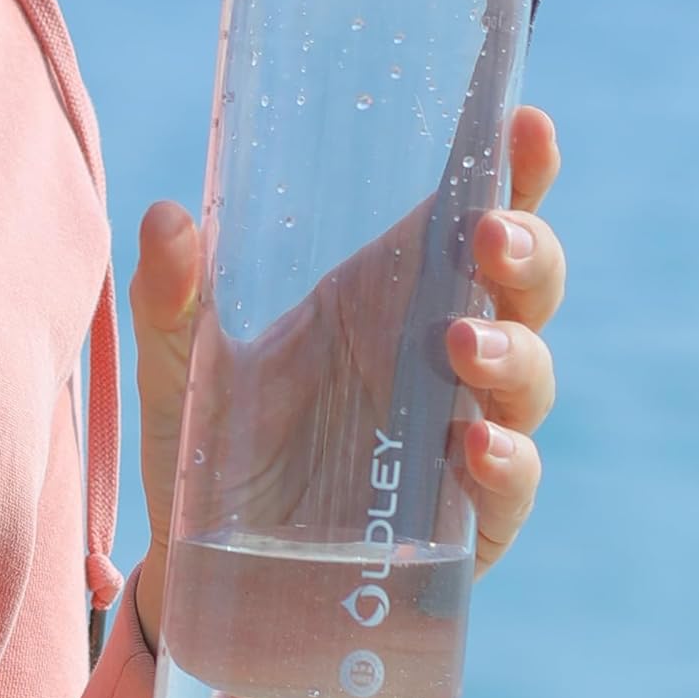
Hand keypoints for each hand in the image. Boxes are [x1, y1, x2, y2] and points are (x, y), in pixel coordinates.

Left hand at [130, 104, 564, 653]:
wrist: (206, 577)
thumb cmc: (214, 451)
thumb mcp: (181, 367)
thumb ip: (172, 298)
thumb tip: (167, 216)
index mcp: (388, 298)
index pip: (472, 216)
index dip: (513, 168)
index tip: (525, 121)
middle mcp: (439, 356)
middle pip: (524, 285)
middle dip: (527, 250)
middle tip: (489, 235)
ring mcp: (461, 433)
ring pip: (531, 375)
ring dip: (513, 350)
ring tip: (462, 342)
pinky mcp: (468, 521)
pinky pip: (511, 483)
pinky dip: (506, 461)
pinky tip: (470, 446)